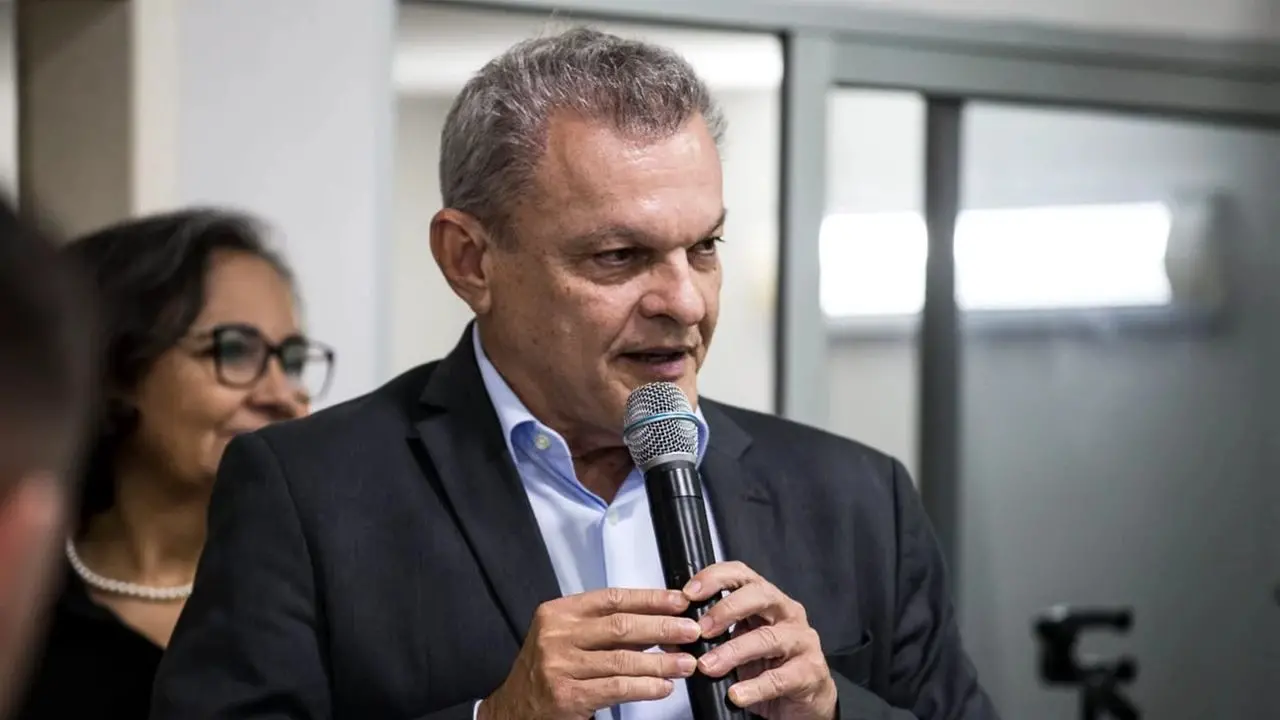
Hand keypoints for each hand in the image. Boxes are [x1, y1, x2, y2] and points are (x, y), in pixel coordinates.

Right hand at [478, 587, 702, 719]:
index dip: (650, 599)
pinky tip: (663, 687)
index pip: (613, 599)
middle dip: (662, 628)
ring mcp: (560, 665)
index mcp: (559, 612)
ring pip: (623, 659)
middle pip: (621, 626)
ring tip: (686, 663)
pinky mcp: (568, 695)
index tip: (679, 602)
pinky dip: (644, 686)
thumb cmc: (547, 670)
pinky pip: (616, 687)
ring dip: (661, 661)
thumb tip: (658, 622)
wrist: (514, 709)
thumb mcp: (567, 638)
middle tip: (692, 631)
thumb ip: (605, 629)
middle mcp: (557, 635)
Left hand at [685, 562, 837, 719]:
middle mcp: (787, 613)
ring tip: (708, 667)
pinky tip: (736, 694)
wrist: (804, 701)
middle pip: (759, 596)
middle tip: (701, 630)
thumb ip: (709, 638)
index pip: (742, 574)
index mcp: (767, 601)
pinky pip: (779, 678)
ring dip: (733, 652)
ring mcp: (801, 641)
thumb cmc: (770, 666)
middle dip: (726, 609)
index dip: (715, 578)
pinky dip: (754, 687)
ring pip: (768, 638)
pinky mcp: (809, 672)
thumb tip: (671, 639)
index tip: (689, 594)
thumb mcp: (737, 647)